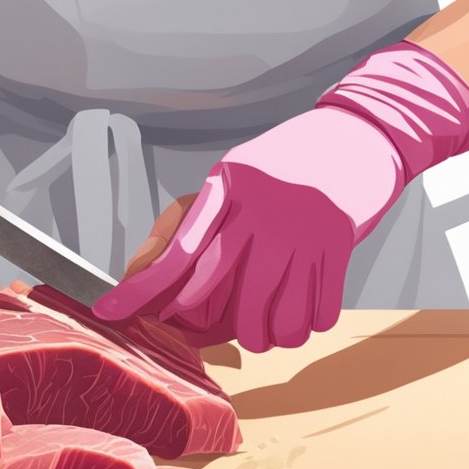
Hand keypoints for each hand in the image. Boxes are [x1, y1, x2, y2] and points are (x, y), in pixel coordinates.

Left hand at [94, 42, 468, 351]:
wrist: (360, 132)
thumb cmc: (285, 163)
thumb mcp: (231, 178)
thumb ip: (188, 223)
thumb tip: (144, 274)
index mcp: (226, 189)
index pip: (174, 252)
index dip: (139, 290)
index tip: (108, 312)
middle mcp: (260, 210)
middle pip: (215, 293)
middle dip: (202, 324)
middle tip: (202, 327)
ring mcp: (300, 230)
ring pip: (267, 317)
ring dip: (263, 335)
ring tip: (264, 325)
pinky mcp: (337, 247)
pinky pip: (314, 315)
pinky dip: (304, 327)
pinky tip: (300, 314)